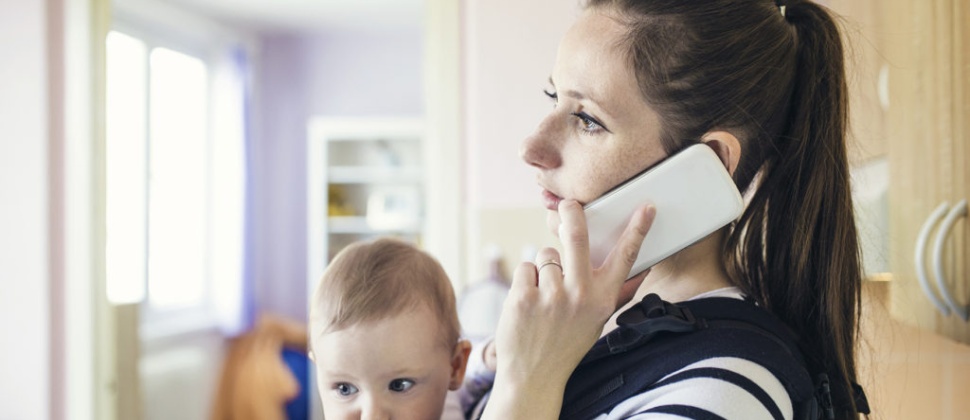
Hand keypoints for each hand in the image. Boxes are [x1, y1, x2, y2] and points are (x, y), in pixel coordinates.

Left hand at [482, 200, 654, 418]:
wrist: (533, 376)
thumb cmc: (566, 343)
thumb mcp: (596, 320)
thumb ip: (607, 291)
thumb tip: (631, 268)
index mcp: (604, 299)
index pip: (626, 257)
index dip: (638, 229)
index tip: (647, 207)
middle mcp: (581, 295)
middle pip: (577, 235)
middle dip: (571, 212)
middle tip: (567, 205)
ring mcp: (552, 295)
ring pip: (546, 254)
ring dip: (543, 268)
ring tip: (544, 296)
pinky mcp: (524, 297)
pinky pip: (526, 267)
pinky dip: (525, 281)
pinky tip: (528, 303)